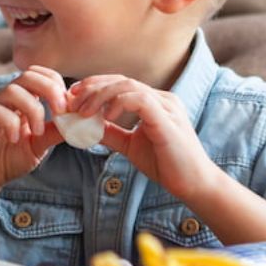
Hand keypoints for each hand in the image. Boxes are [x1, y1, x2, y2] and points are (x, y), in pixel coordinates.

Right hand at [0, 65, 67, 196]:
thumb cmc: (9, 160)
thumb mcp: (39, 146)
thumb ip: (54, 132)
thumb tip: (77, 122)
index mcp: (22, 101)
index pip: (39, 75)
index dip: (56, 83)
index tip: (67, 107)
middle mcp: (7, 100)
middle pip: (27, 75)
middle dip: (49, 89)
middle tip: (60, 111)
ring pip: (12, 90)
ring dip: (32, 109)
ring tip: (37, 132)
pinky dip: (11, 123)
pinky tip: (15, 140)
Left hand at [67, 75, 221, 200]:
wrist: (193, 185)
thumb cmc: (166, 164)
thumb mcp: (130, 145)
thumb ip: (110, 132)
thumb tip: (84, 126)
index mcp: (155, 102)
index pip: (120, 83)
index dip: (94, 86)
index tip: (72, 97)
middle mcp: (162, 99)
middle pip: (121, 80)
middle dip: (92, 88)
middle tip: (71, 101)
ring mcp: (167, 106)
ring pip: (128, 86)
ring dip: (101, 95)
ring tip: (84, 111)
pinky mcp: (168, 119)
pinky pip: (140, 100)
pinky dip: (119, 103)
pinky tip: (106, 116)